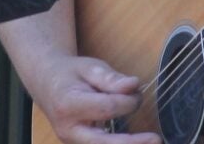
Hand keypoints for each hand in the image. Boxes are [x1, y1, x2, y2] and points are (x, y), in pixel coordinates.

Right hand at [24, 55, 159, 143]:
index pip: (106, 108)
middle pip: (103, 143)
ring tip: (151, 142)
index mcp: (68, 104)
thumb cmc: (70, 73)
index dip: (127, 102)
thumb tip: (133, 85)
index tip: (137, 92)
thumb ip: (111, 78)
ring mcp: (72, 141)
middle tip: (156, 139)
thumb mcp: (89, 67)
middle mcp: (68, 129)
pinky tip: (136, 142)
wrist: (46, 83)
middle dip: (132, 143)